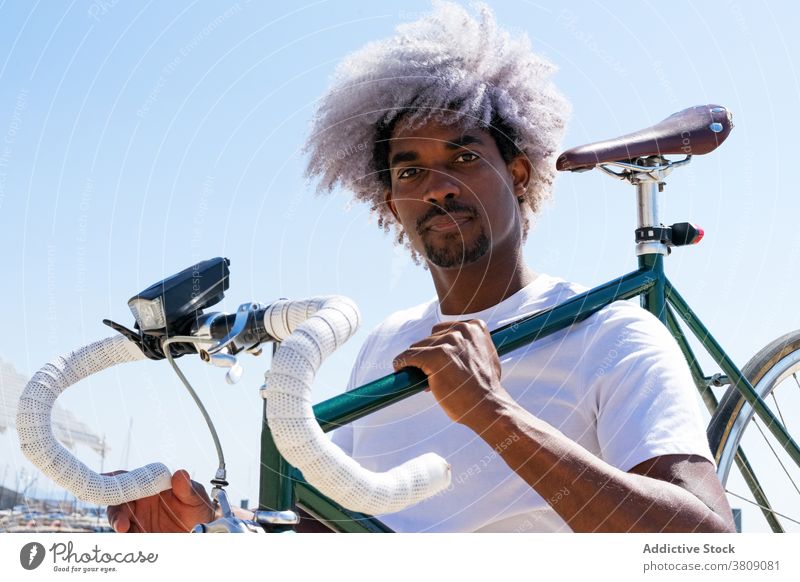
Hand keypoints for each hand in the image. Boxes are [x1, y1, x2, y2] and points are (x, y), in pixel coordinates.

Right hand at [105, 469, 214, 532]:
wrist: (202, 531)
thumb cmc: (198, 509)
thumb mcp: (195, 498)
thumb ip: (187, 488)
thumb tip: (180, 474)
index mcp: (149, 487)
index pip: (128, 480)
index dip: (114, 479)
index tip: (106, 479)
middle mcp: (139, 502)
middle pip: (118, 502)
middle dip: (116, 511)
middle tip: (121, 522)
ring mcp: (138, 520)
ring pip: (119, 520)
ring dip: (118, 524)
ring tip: (124, 529)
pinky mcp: (139, 535)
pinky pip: (128, 536)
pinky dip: (127, 537)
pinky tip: (132, 538)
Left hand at [392, 320, 510, 429]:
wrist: (488, 407)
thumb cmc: (486, 387)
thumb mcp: (485, 356)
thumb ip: (471, 345)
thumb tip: (452, 346)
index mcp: (475, 326)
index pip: (443, 330)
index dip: (440, 348)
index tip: (444, 364)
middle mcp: (462, 330)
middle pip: (429, 337)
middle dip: (429, 355)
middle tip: (437, 376)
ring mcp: (448, 342)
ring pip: (417, 347)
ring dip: (419, 364)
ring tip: (430, 381)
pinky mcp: (435, 356)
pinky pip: (407, 357)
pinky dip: (401, 364)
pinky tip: (401, 371)